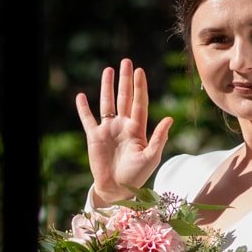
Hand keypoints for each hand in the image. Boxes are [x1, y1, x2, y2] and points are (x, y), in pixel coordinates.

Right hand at [75, 58, 174, 204]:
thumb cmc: (137, 175)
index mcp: (137, 129)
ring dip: (107, 87)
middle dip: (125, 80)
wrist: (118, 189)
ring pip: (107, 103)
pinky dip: (84, 108)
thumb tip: (170, 119)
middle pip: (124, 98)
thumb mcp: (151, 157)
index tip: (140, 71)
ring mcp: (108, 130)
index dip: (140, 87)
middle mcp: (123, 125)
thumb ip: (159, 138)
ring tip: (108, 70)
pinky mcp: (94, 137)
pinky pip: (88, 119)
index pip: (139, 103)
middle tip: (126, 62)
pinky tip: (81, 96)